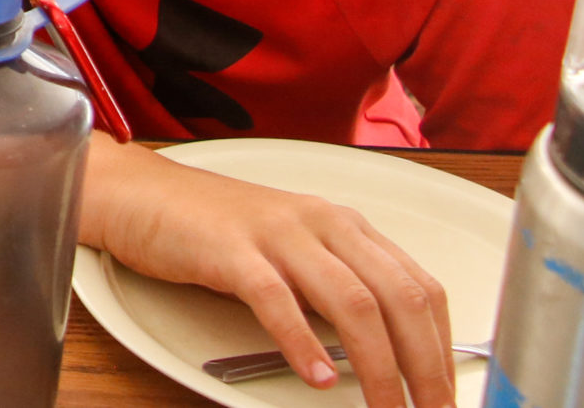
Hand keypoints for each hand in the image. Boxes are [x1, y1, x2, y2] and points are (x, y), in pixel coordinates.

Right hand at [90, 145, 456, 407]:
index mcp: (343, 225)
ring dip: (379, 367)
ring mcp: (276, 234)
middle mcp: (320, 223)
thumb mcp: (292, 249)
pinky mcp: (230, 250)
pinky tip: (316, 376)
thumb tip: (388, 350)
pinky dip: (303, 343)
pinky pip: (278, 300)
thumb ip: (338, 285)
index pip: (420, 287)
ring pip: (353, 303)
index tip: (444, 394)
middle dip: (425, 366)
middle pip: (399, 297)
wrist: (138, 195)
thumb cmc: (212, 229)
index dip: (444, 348)